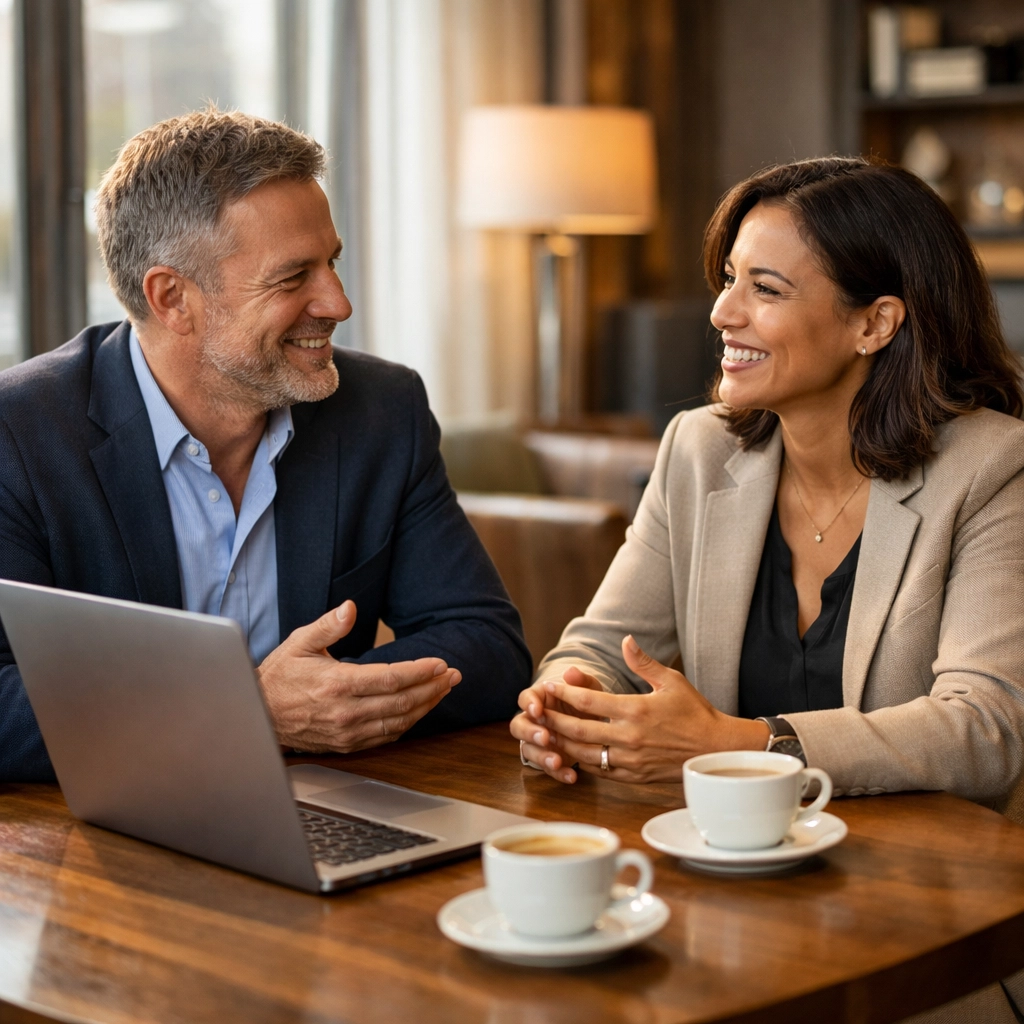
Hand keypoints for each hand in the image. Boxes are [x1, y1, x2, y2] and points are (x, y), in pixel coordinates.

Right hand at [257, 600, 460, 752]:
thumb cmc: (281, 676)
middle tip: (453, 676)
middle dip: (433, 688)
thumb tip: (350, 607)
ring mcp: (348, 732)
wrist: (259, 714)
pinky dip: (408, 723)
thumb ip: (329, 625)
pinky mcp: (348, 744)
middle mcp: (345, 712)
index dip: (420, 671)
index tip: (441, 664)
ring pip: (399, 721)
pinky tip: (420, 709)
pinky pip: (387, 736)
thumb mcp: (299, 642)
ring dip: (426, 705)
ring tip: (443, 690)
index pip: (391, 679)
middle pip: (402, 701)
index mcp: (336, 684)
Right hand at [510, 667, 606, 782]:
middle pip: (519, 726)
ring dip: (541, 757)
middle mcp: (533, 721)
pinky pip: (546, 768)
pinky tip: (571, 776)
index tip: (538, 710)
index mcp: (539, 699)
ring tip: (557, 762)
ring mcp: (538, 742)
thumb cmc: (587, 702)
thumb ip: (581, 681)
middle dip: (530, 733)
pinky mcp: (547, 759)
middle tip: (545, 737)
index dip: (529, 704)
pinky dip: (558, 773)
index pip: (525, 698)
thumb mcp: (589, 689)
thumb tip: (571, 671)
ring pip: (528, 750)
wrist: (596, 724)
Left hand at [515, 636, 768, 783]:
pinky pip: (600, 771)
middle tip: (536, 711)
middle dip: (554, 719)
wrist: (717, 750)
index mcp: (636, 710)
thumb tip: (625, 640)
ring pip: (584, 754)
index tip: (550, 686)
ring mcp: (631, 760)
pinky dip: (581, 763)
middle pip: (578, 730)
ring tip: (545, 732)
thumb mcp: (671, 681)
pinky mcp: (634, 777)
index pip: (589, 701)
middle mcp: (630, 737)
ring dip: (561, 744)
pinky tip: (570, 754)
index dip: (565, 694)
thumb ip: (643, 662)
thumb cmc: (695, 712)